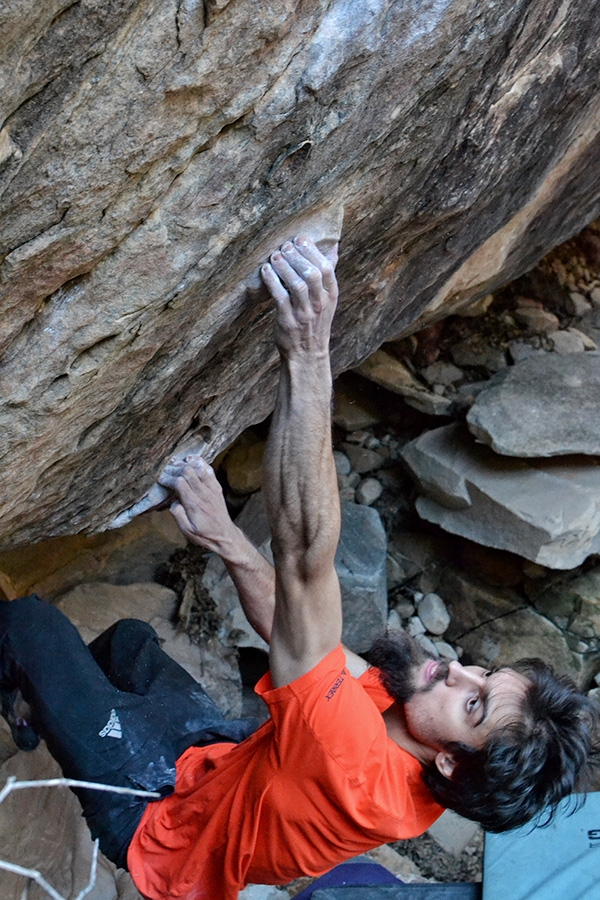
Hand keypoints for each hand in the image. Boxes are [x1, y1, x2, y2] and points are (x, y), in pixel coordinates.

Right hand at [158, 455, 238, 555]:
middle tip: (164, 469)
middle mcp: (204, 494)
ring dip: (185, 463)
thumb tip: (173, 500)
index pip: (179, 483)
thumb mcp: (186, 530)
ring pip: (198, 468)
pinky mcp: (217, 487)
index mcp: (195, 505)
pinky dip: (199, 462)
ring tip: (174, 462)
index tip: (160, 479)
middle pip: (188, 472)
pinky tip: (190, 459)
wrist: (225, 535)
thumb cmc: (204, 534)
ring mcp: (212, 489)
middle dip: (174, 468)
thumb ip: (177, 514)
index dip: (168, 478)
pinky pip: (209, 470)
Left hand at [260, 235, 338, 357]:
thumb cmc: (315, 321)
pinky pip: (280, 297)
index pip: (326, 268)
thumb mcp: (328, 298)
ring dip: (284, 267)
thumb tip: (334, 246)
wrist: (307, 354)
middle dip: (297, 256)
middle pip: (312, 274)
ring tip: (274, 256)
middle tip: (284, 246)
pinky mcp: (288, 322)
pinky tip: (266, 271)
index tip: (299, 239)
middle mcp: (320, 304)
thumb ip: (329, 272)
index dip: (312, 251)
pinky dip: (272, 281)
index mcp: (331, 295)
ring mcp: (305, 314)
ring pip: (297, 285)